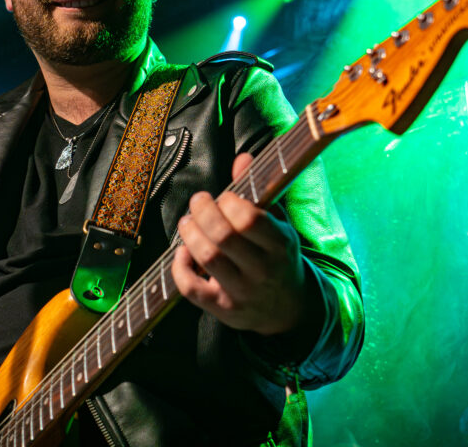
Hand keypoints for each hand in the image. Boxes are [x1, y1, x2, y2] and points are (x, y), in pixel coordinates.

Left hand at [172, 152, 306, 334]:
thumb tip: (242, 158)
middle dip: (203, 211)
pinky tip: (183, 252)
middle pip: (223, 235)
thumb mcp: (277, 224)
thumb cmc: (277, 257)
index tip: (224, 198)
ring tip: (188, 222)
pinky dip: (180, 266)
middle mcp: (263, 270)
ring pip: (206, 257)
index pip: (249, 219)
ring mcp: (242, 292)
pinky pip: (190, 288)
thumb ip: (258, 191)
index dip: (229, 202)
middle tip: (198, 201)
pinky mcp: (222, 309)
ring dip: (189, 233)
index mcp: (280, 245)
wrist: (288, 309)